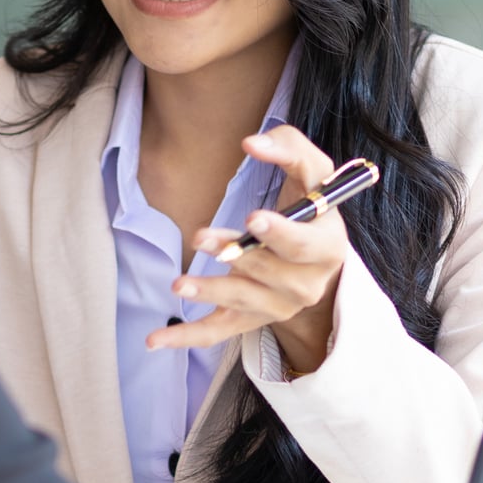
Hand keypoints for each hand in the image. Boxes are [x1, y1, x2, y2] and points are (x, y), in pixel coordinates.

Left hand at [145, 125, 346, 375]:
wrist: (316, 254)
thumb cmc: (310, 203)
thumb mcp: (312, 169)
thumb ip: (288, 147)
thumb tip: (252, 143)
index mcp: (327, 247)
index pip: (304, 244)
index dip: (280, 233)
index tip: (253, 219)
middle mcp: (307, 283)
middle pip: (269, 273)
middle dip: (235, 255)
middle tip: (202, 239)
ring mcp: (278, 306)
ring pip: (242, 301)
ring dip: (209, 291)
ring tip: (178, 284)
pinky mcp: (251, 319)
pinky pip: (218, 332)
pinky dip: (186, 338)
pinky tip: (155, 340)